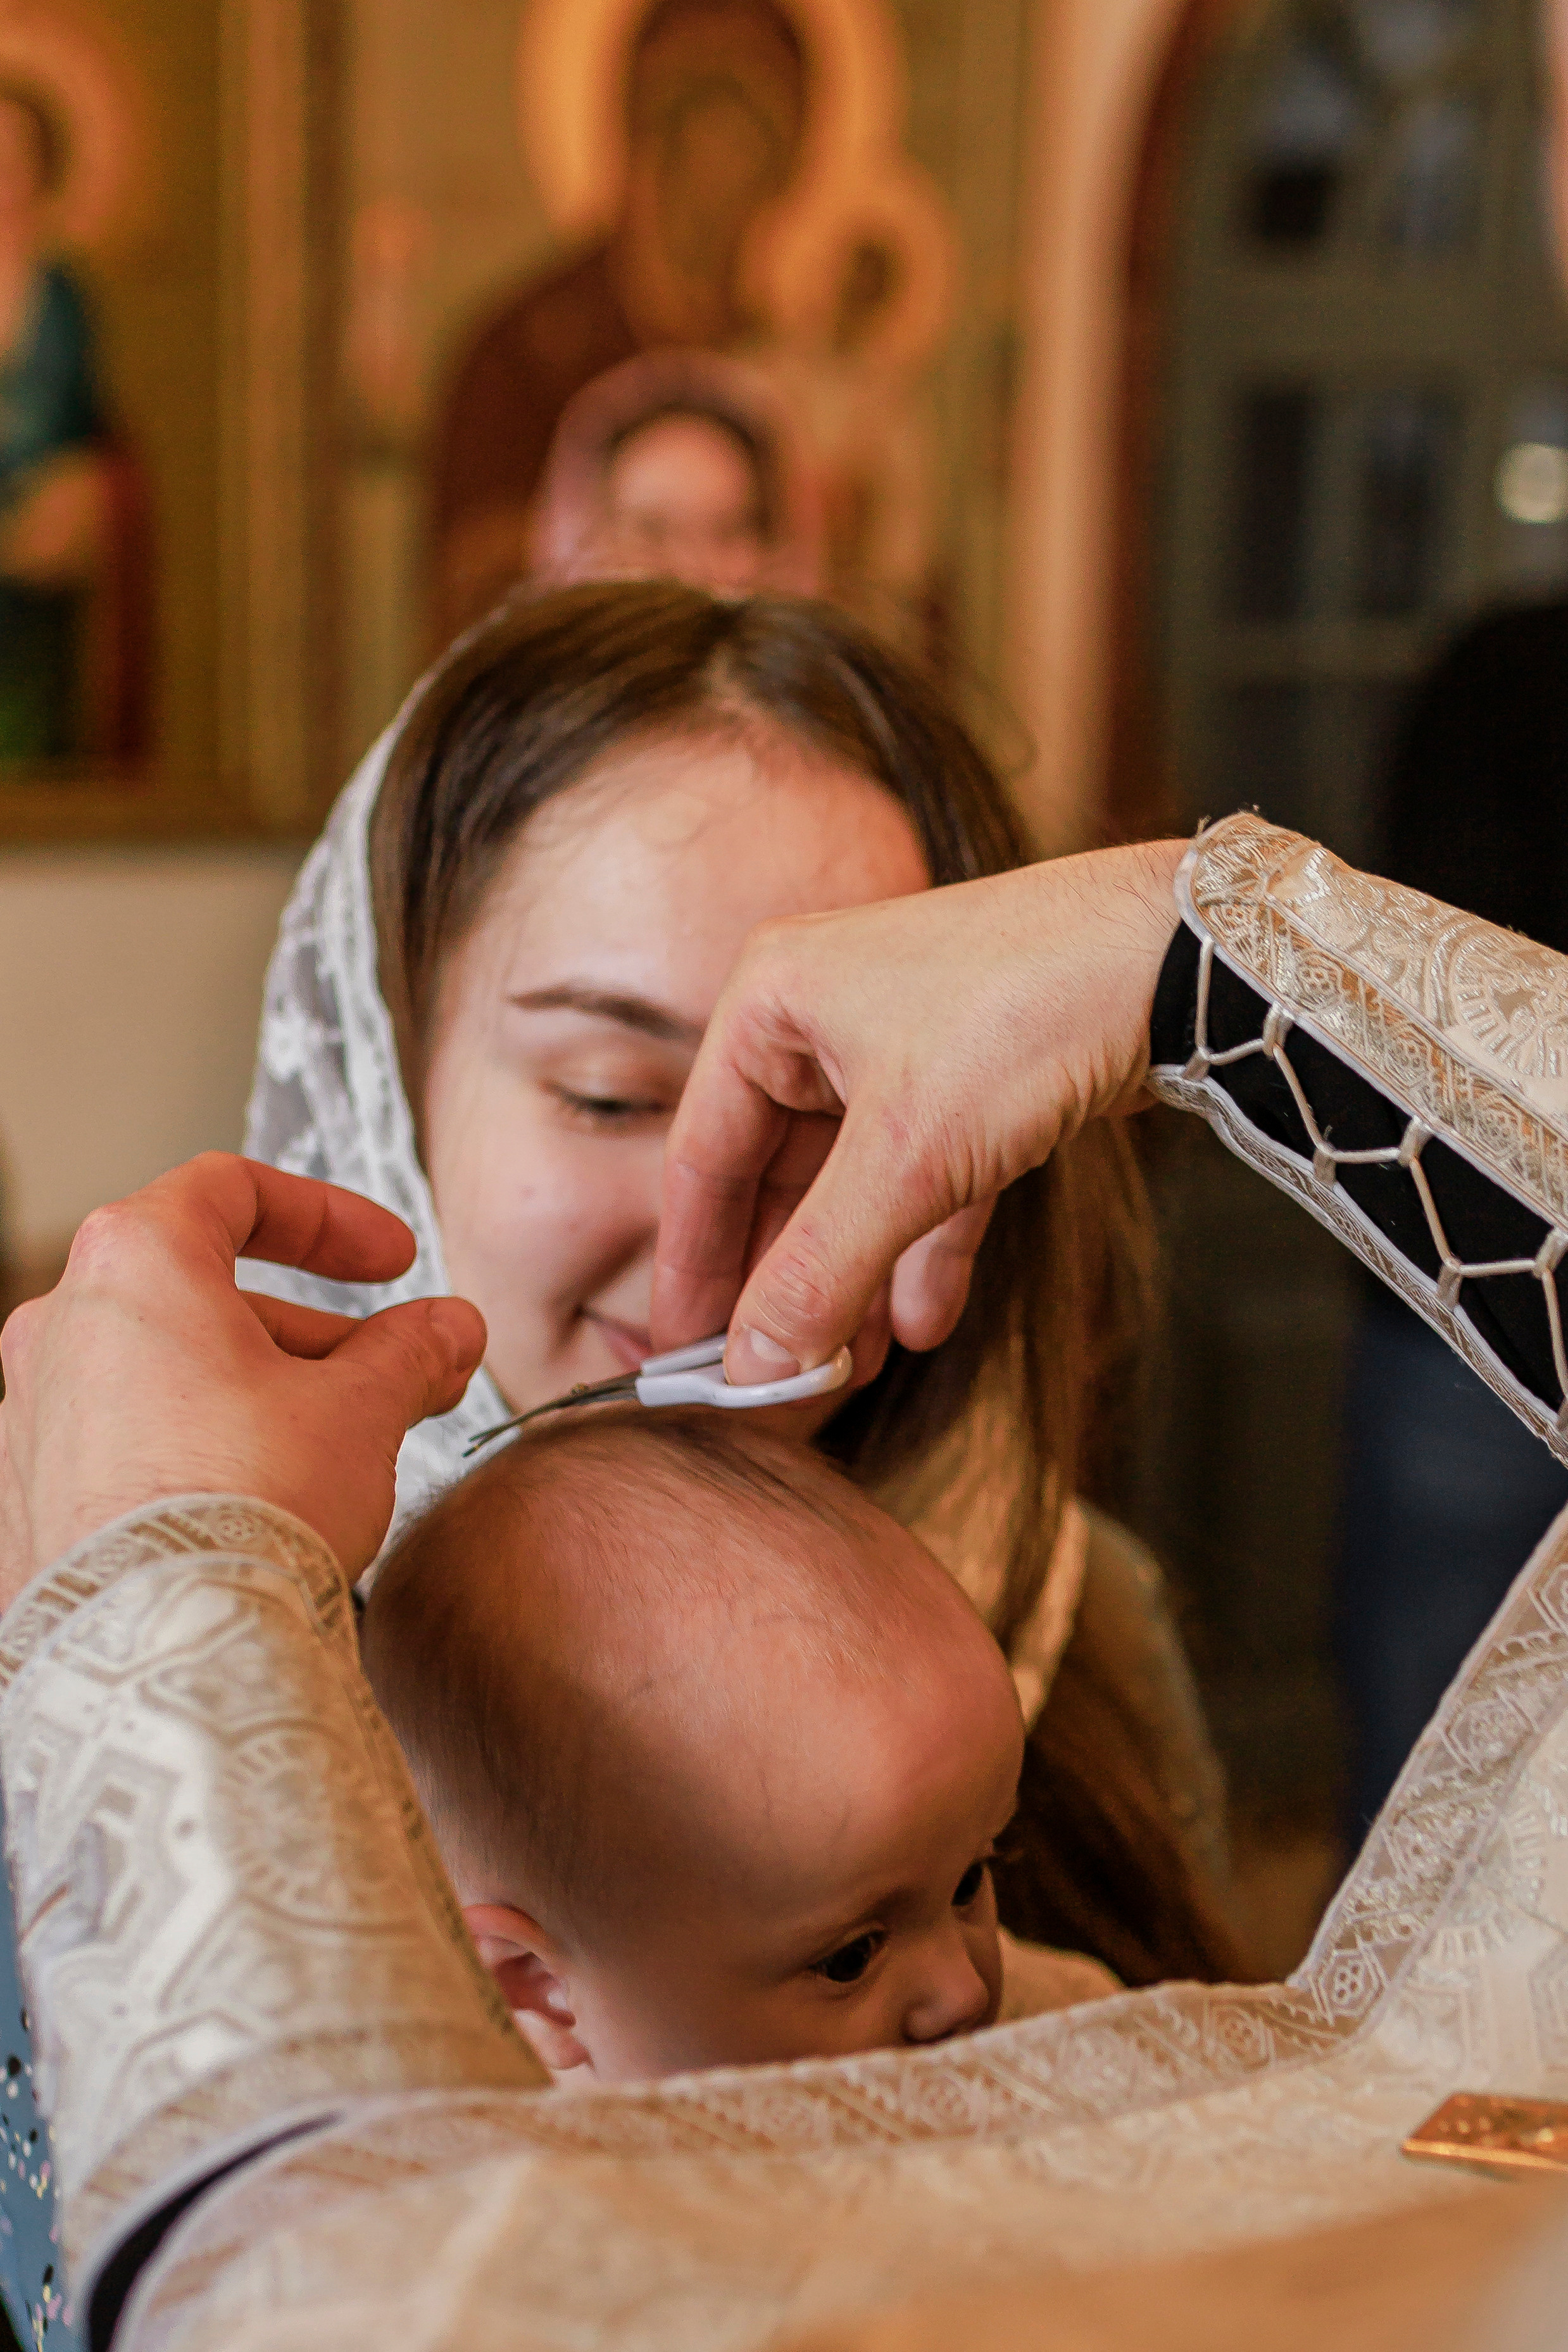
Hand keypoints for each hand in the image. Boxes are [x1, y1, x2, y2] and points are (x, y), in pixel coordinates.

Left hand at [0, 1154, 485, 1601]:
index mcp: (134, 1265)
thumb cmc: (245, 1508)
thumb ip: (409, 1352)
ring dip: (259, 1389)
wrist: (167, 1652)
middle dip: (313, 1330)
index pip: (232, 1190)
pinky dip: (199, 1445)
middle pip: (201, 1290)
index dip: (327, 1217)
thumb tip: (446, 1332)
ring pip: (164, 1369)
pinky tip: (265, 1499)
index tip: (387, 1259)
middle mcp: (63, 1328)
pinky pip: (127, 1441)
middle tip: (390, 1371)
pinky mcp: (31, 1501)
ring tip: (343, 1445)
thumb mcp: (362, 1408)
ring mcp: (35, 1417)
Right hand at [652, 839, 1182, 1381]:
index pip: (704, 1154)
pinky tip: (924, 1324)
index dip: (696, 1264)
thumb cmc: (1025, 1012)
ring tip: (851, 1367)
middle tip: (779, 1376)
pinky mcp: (975, 1073)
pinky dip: (925, 1247)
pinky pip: (928, 1177)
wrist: (1178, 955)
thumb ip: (821, 1269)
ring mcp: (901, 1041)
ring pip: (858, 1185)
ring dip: (856, 1277)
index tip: (686, 1355)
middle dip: (790, 1281)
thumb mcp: (908, 1158)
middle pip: (779, 1176)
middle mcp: (823, 1013)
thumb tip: (752, 1367)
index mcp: (770, 1001)